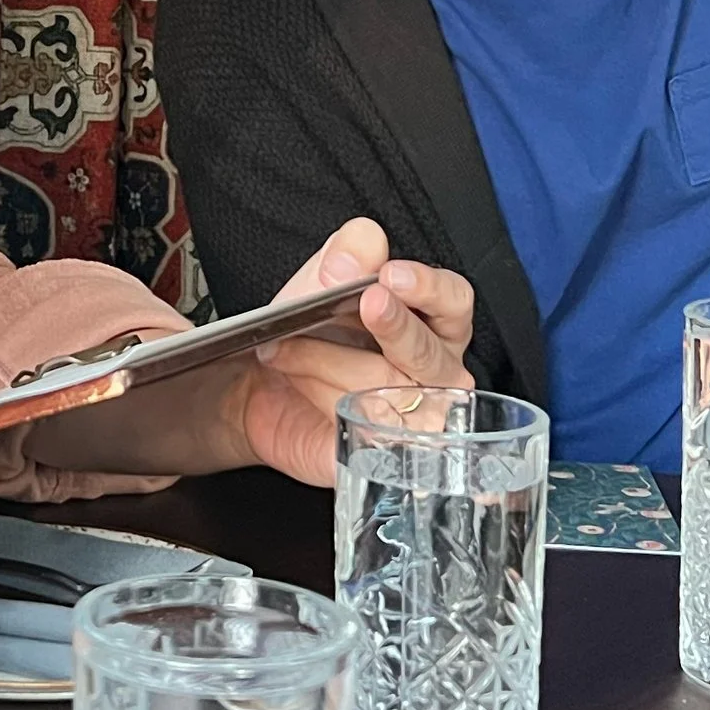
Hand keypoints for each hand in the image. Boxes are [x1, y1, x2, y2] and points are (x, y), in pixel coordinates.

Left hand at [228, 219, 476, 487]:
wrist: (255, 388)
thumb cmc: (305, 332)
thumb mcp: (318, 280)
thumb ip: (346, 255)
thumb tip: (356, 256)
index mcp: (430, 322)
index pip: (453, 301)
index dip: (428, 288)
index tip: (391, 276)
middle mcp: (433, 372)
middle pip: (430, 352)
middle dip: (394, 326)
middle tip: (366, 304)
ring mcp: (414, 419)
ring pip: (388, 388)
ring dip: (326, 359)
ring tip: (282, 350)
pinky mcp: (382, 454)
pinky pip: (366, 430)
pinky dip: (325, 399)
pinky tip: (300, 385)